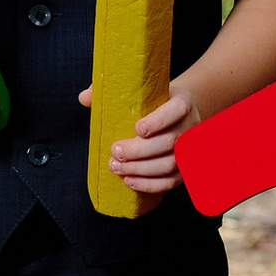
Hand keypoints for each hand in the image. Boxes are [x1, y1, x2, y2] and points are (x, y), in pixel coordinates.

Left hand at [80, 79, 193, 194]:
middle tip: (116, 152)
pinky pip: (171, 181)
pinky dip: (150, 184)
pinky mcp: (185, 168)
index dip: (158, 121)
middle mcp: (190, 126)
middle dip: (140, 151)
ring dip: (141, 170)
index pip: (176, 109)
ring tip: (116, 167)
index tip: (137, 129)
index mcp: (182, 102)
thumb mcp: (140, 91)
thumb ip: (112, 92)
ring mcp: (190, 149)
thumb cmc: (154, 102)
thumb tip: (84, 97)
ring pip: (170, 164)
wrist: (179, 113)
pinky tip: (129, 181)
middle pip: (170, 141)